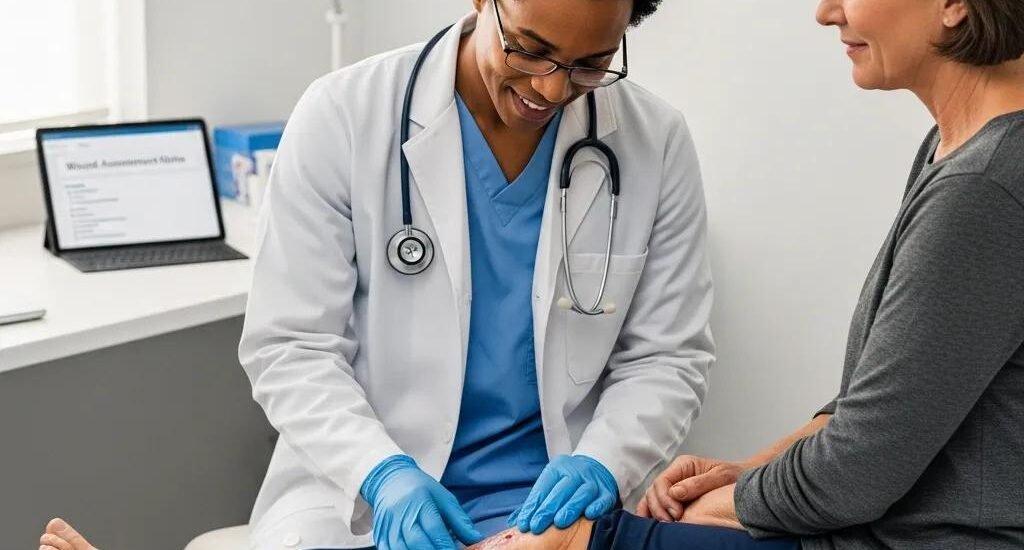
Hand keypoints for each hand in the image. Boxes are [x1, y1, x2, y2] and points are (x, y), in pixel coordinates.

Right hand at [362, 455, 482, 549]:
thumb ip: (459, 520)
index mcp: (421, 502)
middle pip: (416, 541)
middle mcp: (402, 514)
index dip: (445, 545)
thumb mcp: (444, 498)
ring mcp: (388, 525)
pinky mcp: (379, 534)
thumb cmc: (421, 490)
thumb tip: (476, 540)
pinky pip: (386, 549)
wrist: (390, 479)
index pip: (434, 528)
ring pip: (399, 548)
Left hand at [508, 455, 618, 533]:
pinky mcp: (606, 491)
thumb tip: (515, 521)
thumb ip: (534, 502)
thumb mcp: (550, 484)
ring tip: (559, 522)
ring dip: (570, 508)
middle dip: (548, 509)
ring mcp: (592, 481)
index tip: (524, 524)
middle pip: (561, 490)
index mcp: (557, 469)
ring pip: (582, 493)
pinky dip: (597, 506)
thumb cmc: (568, 481)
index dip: (532, 506)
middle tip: (537, 526)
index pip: (543, 488)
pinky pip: (603, 498)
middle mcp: (575, 473)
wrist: (597, 467)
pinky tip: (589, 514)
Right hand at [636, 455, 745, 521]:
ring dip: (653, 511)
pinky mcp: (675, 498)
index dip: (665, 498)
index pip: (662, 481)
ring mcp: (673, 485)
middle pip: (654, 490)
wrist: (745, 479)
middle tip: (671, 523)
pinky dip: (651, 512)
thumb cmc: (735, 475)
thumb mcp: (721, 476)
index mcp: (683, 465)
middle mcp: (675, 474)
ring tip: (663, 526)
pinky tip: (652, 523)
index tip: (677, 514)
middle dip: (659, 507)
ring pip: (651, 497)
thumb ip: (698, 483)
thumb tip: (675, 492)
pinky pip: (657, 504)